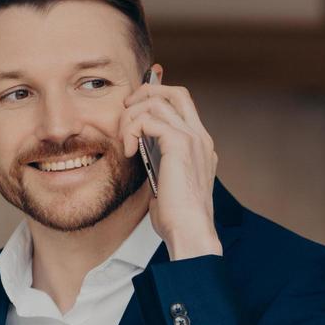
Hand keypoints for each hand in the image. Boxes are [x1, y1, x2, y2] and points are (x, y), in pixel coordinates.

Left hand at [119, 65, 220, 259]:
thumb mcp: (166, 183)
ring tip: (124, 141)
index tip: (133, 111)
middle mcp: (200, 137)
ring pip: (157, 102)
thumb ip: (159, 163)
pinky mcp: (180, 144)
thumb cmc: (177, 217)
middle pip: (175, 92)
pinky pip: (149, 119)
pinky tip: (129, 152)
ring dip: (132, 116)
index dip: (156, 99)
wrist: (190, 231)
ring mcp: (193, 138)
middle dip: (145, 93)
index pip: (181, 106)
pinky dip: (132, 130)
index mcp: (200, 145)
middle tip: (126, 112)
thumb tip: (140, 151)